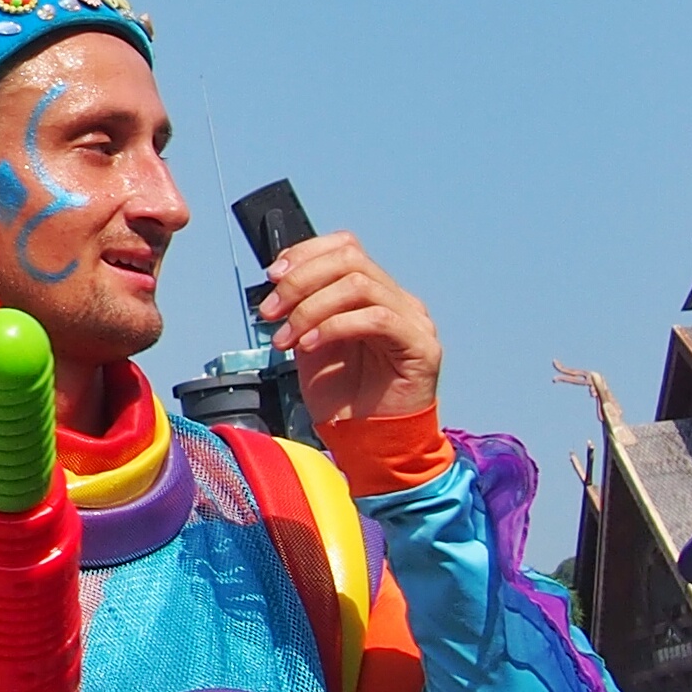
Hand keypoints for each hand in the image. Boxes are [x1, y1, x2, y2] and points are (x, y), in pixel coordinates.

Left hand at [256, 234, 440, 430]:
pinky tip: (310, 345)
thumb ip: (304, 308)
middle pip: (350, 259)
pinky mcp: (421, 345)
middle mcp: (398, 299)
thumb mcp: (312, 343)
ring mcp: (414, 319)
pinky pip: (376, 318)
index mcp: (375, 293)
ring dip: (311, 307)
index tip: (272, 277)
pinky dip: (334, 326)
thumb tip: (278, 278)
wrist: (369, 445)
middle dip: (301, 280)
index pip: (346, 247)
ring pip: (359, 285)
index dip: (306, 253)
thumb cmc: (344, 399)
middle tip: (270, 311)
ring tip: (286, 338)